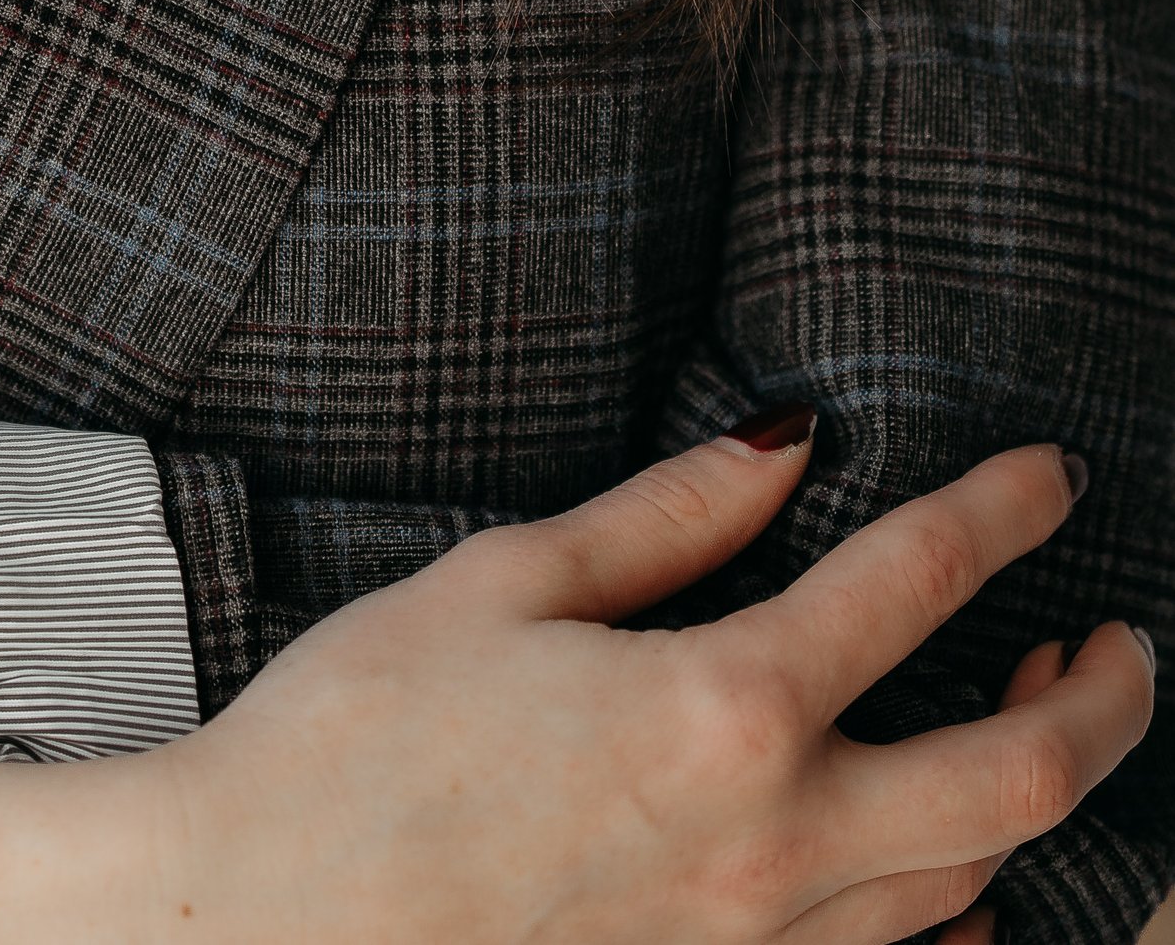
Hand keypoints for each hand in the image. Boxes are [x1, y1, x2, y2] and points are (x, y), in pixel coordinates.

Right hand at [105, 422, 1153, 944]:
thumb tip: (787, 446)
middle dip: (1104, 703)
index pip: (918, 583)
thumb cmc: (357, 737)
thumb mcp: (503, 582)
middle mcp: (774, 842)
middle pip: (1021, 779)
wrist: (255, 920)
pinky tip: (940, 877)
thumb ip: (667, 518)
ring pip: (971, 886)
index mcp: (721, 704)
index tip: (1048, 475)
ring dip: (1034, 803)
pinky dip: (946, 919)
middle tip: (1116, 643)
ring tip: (1035, 727)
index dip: (1001, 513)